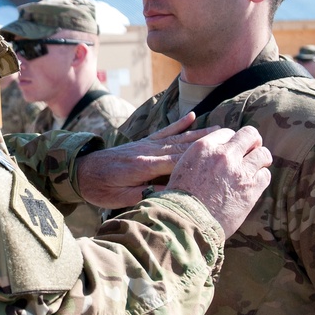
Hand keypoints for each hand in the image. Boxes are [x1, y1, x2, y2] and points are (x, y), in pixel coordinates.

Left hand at [77, 113, 215, 208]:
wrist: (80, 172)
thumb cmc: (100, 189)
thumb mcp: (120, 198)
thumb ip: (144, 195)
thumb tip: (168, 195)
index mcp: (145, 167)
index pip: (180, 163)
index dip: (203, 161)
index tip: (224, 160)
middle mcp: (149, 151)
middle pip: (185, 148)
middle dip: (210, 144)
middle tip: (234, 139)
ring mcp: (147, 145)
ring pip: (178, 138)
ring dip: (201, 133)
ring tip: (223, 128)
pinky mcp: (143, 142)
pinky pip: (164, 131)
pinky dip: (179, 123)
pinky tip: (193, 116)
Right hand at [165, 126, 271, 237]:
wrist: (186, 221)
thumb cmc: (179, 198)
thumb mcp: (182, 167)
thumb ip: (199, 156)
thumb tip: (210, 155)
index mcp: (204, 147)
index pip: (227, 132)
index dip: (231, 141)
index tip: (232, 149)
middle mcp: (224, 155)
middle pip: (250, 135)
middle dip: (253, 142)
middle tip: (252, 150)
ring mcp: (239, 171)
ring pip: (263, 154)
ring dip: (261, 160)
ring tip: (257, 167)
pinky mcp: (251, 189)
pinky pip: (265, 175)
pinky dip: (261, 178)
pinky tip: (254, 184)